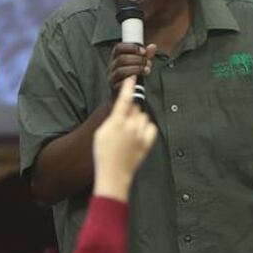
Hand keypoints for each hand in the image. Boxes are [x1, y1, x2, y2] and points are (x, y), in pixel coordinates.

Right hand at [92, 77, 157, 200]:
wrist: (113, 173)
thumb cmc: (103, 154)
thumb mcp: (101, 132)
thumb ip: (112, 119)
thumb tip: (121, 111)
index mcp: (117, 122)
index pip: (124, 100)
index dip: (128, 87)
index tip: (131, 78)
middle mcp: (131, 126)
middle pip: (134, 108)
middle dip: (130, 110)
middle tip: (121, 121)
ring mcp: (140, 135)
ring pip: (143, 116)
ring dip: (137, 119)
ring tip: (128, 131)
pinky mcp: (147, 143)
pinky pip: (151, 127)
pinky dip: (146, 127)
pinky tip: (139, 133)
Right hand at [108, 41, 156, 93]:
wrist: (124, 94)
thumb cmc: (131, 76)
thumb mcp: (139, 64)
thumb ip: (146, 55)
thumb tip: (153, 47)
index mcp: (116, 58)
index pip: (118, 48)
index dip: (131, 47)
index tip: (143, 51)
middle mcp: (112, 67)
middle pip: (121, 59)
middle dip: (138, 59)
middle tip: (147, 62)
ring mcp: (112, 77)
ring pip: (121, 71)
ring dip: (136, 69)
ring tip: (146, 70)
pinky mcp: (114, 88)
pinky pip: (120, 84)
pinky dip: (131, 81)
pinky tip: (139, 79)